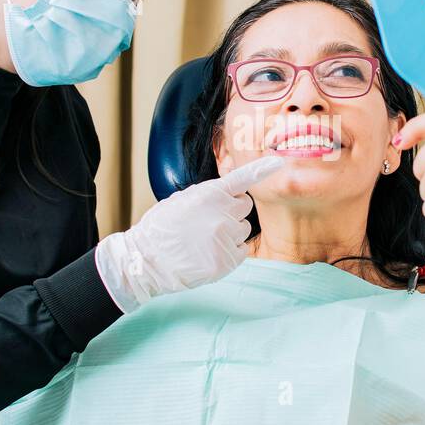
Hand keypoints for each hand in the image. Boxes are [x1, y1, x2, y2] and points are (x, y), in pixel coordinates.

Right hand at [96, 155, 284, 312]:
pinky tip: (210, 253)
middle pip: (245, 206)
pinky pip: (242, 250)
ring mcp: (226, 238)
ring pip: (244, 228)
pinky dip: (231, 251)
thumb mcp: (181, 200)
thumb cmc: (160, 229)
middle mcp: (222, 214)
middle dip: (233, 210)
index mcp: (209, 195)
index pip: (241, 178)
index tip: (278, 163)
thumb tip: (226, 192)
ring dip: (231, 232)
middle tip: (211, 219)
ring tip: (205, 239)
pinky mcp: (227, 260)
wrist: (145, 261)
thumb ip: (207, 195)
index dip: (261, 170)